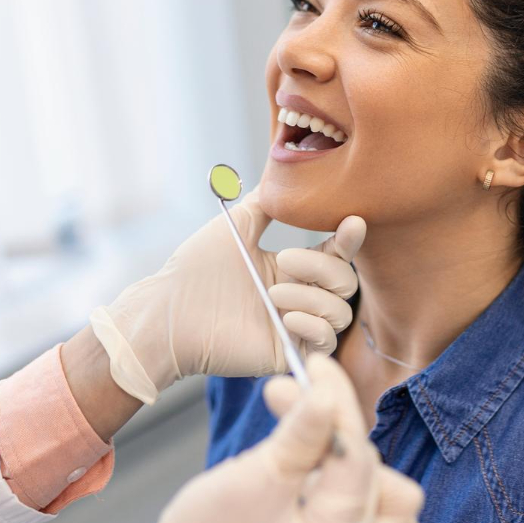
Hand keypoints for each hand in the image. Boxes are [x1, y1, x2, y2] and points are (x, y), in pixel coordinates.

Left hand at [89, 189, 364, 402]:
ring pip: (341, 312)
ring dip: (313, 298)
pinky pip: (326, 341)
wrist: (171, 310)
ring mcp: (295, 325)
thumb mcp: (237, 224)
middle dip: (323, 267)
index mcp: (291, 267)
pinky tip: (287, 318)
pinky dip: (315, 326)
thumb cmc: (197, 268)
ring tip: (274, 295)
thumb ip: (266, 202)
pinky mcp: (288, 352)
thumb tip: (283, 170)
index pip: (337, 253)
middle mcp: (298, 296)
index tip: (352, 222)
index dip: (349, 239)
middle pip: (345, 282)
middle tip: (284, 260)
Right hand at [149, 355, 423, 522]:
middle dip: (341, 431)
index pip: (358, 458)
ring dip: (357, 461)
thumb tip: (326, 393)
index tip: (315, 366)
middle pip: (386, 481)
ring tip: (314, 435)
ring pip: (392, 502)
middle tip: (293, 400)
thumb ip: (297, 438)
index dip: (337, 403)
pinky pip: (381, 520)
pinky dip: (362, 488)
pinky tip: (327, 464)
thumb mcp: (249, 481)